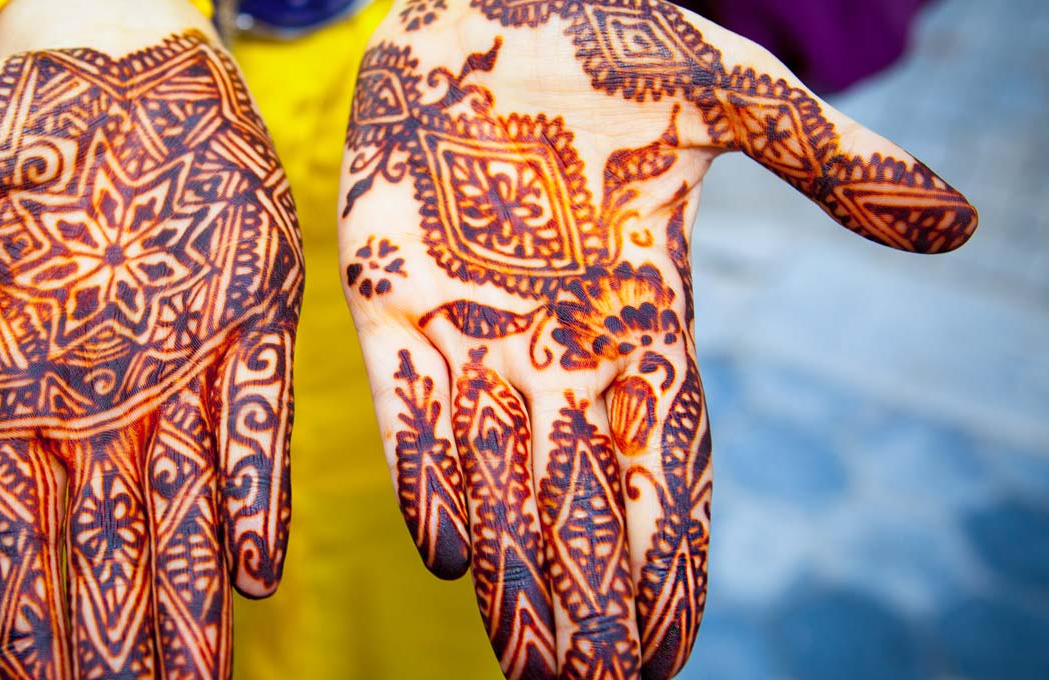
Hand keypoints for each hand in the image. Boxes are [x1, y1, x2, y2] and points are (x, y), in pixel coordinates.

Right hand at [0, 29, 301, 679]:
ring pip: (186, 512)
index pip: (8, 536)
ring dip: (193, 602)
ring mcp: (180, 372)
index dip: (19, 618)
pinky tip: (257, 567)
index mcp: (15, 396)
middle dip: (120, 641)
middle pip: (106, 552)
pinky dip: (255, 491)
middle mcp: (102, 406)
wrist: (109, 59)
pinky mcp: (251, 322)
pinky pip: (255, 422)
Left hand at [340, 1, 974, 677]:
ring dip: (515, 569)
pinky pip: (412, 403)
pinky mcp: (396, 292)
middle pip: (583, 495)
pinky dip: (428, 472)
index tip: (677, 649)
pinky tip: (445, 550)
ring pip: (498, 472)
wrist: (486, 2)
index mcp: (645, 314)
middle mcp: (560, 343)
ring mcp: (477, 324)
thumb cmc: (610, 43)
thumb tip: (957, 226)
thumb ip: (829, 162)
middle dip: (592, 594)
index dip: (674, 556)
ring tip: (532, 664)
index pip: (670, 461)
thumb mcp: (733, 96)